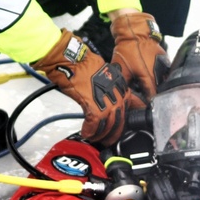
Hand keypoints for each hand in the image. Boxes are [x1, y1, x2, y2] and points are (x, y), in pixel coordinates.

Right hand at [34, 30, 131, 144]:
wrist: (70, 59)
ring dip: (101, 134)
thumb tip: (105, 99)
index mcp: (121, 86)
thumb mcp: (103, 74)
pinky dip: (90, 131)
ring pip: (108, 125)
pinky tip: (86, 133)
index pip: (129, 108)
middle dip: (113, 133)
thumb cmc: (82, 64)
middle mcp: (117, 94)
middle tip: (107, 139)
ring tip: (95, 138)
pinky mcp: (93, 106)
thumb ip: (109, 88)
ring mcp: (106, 101)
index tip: (119, 129)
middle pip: (119, 120)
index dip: (123, 122)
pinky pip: (94, 124)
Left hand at [110, 9, 169, 104]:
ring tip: (149, 92)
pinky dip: (158, 78)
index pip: (152, 98)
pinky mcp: (165, 60)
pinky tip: (152, 80)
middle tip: (145, 102)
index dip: (148, 105)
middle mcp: (160, 74)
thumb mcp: (121, 68)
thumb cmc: (128, 49)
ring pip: (162, 83)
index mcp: (149, 78)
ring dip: (157, 88)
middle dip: (153, 97)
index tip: (143, 109)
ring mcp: (164, 66)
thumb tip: (121, 96)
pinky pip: (163, 74)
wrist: (136, 31)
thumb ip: (123, 84)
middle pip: (159, 91)